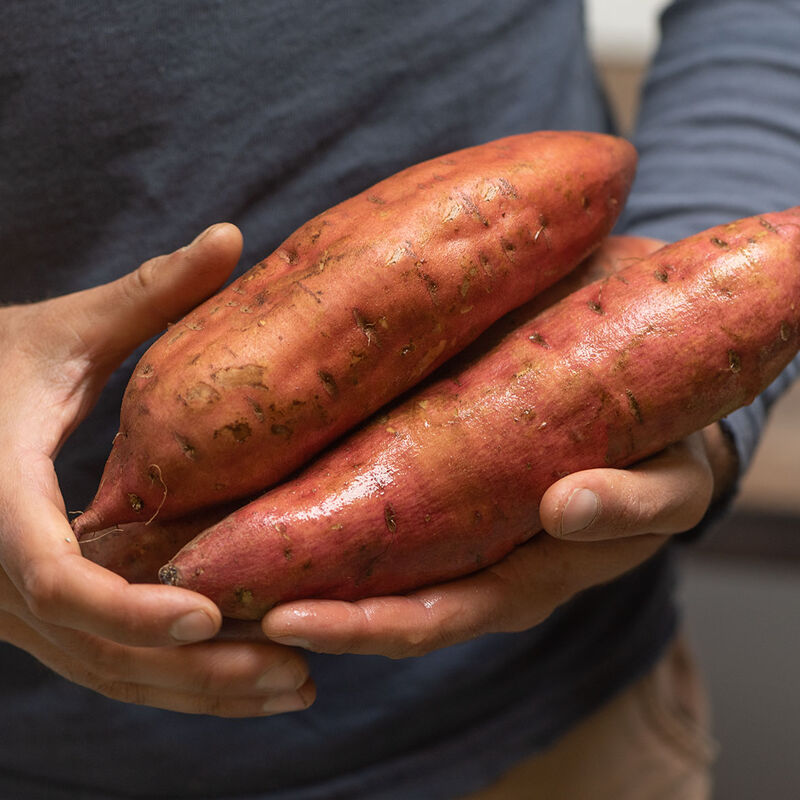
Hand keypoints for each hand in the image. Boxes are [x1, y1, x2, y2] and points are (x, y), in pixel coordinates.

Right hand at [0, 225, 313, 714]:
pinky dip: (168, 676)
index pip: (54, 578)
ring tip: (292, 690)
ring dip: (195, 691)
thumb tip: (230, 234)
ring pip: (103, 672)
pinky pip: (102, 659)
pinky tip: (237, 673)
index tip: (211, 620)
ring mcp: (12, 604)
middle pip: (96, 651)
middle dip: (196, 675)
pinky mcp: (38, 611)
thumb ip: (147, 294)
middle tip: (299, 679)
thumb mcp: (61, 333)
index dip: (127, 610)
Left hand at [261, 425, 734, 659]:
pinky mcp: (441, 466)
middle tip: (215, 583)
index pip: (427, 619)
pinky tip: (270, 464)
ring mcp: (451, 516)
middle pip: (370, 592)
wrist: (665, 415)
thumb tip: (570, 503)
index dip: (359, 628)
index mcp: (522, 578)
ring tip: (217, 534)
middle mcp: (471, 556)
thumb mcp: (667, 488)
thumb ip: (629, 504)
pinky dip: (321, 491)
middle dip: (295, 596)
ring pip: (360, 545)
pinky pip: (373, 490)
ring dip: (291, 549)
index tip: (287, 620)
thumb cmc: (667, 463)